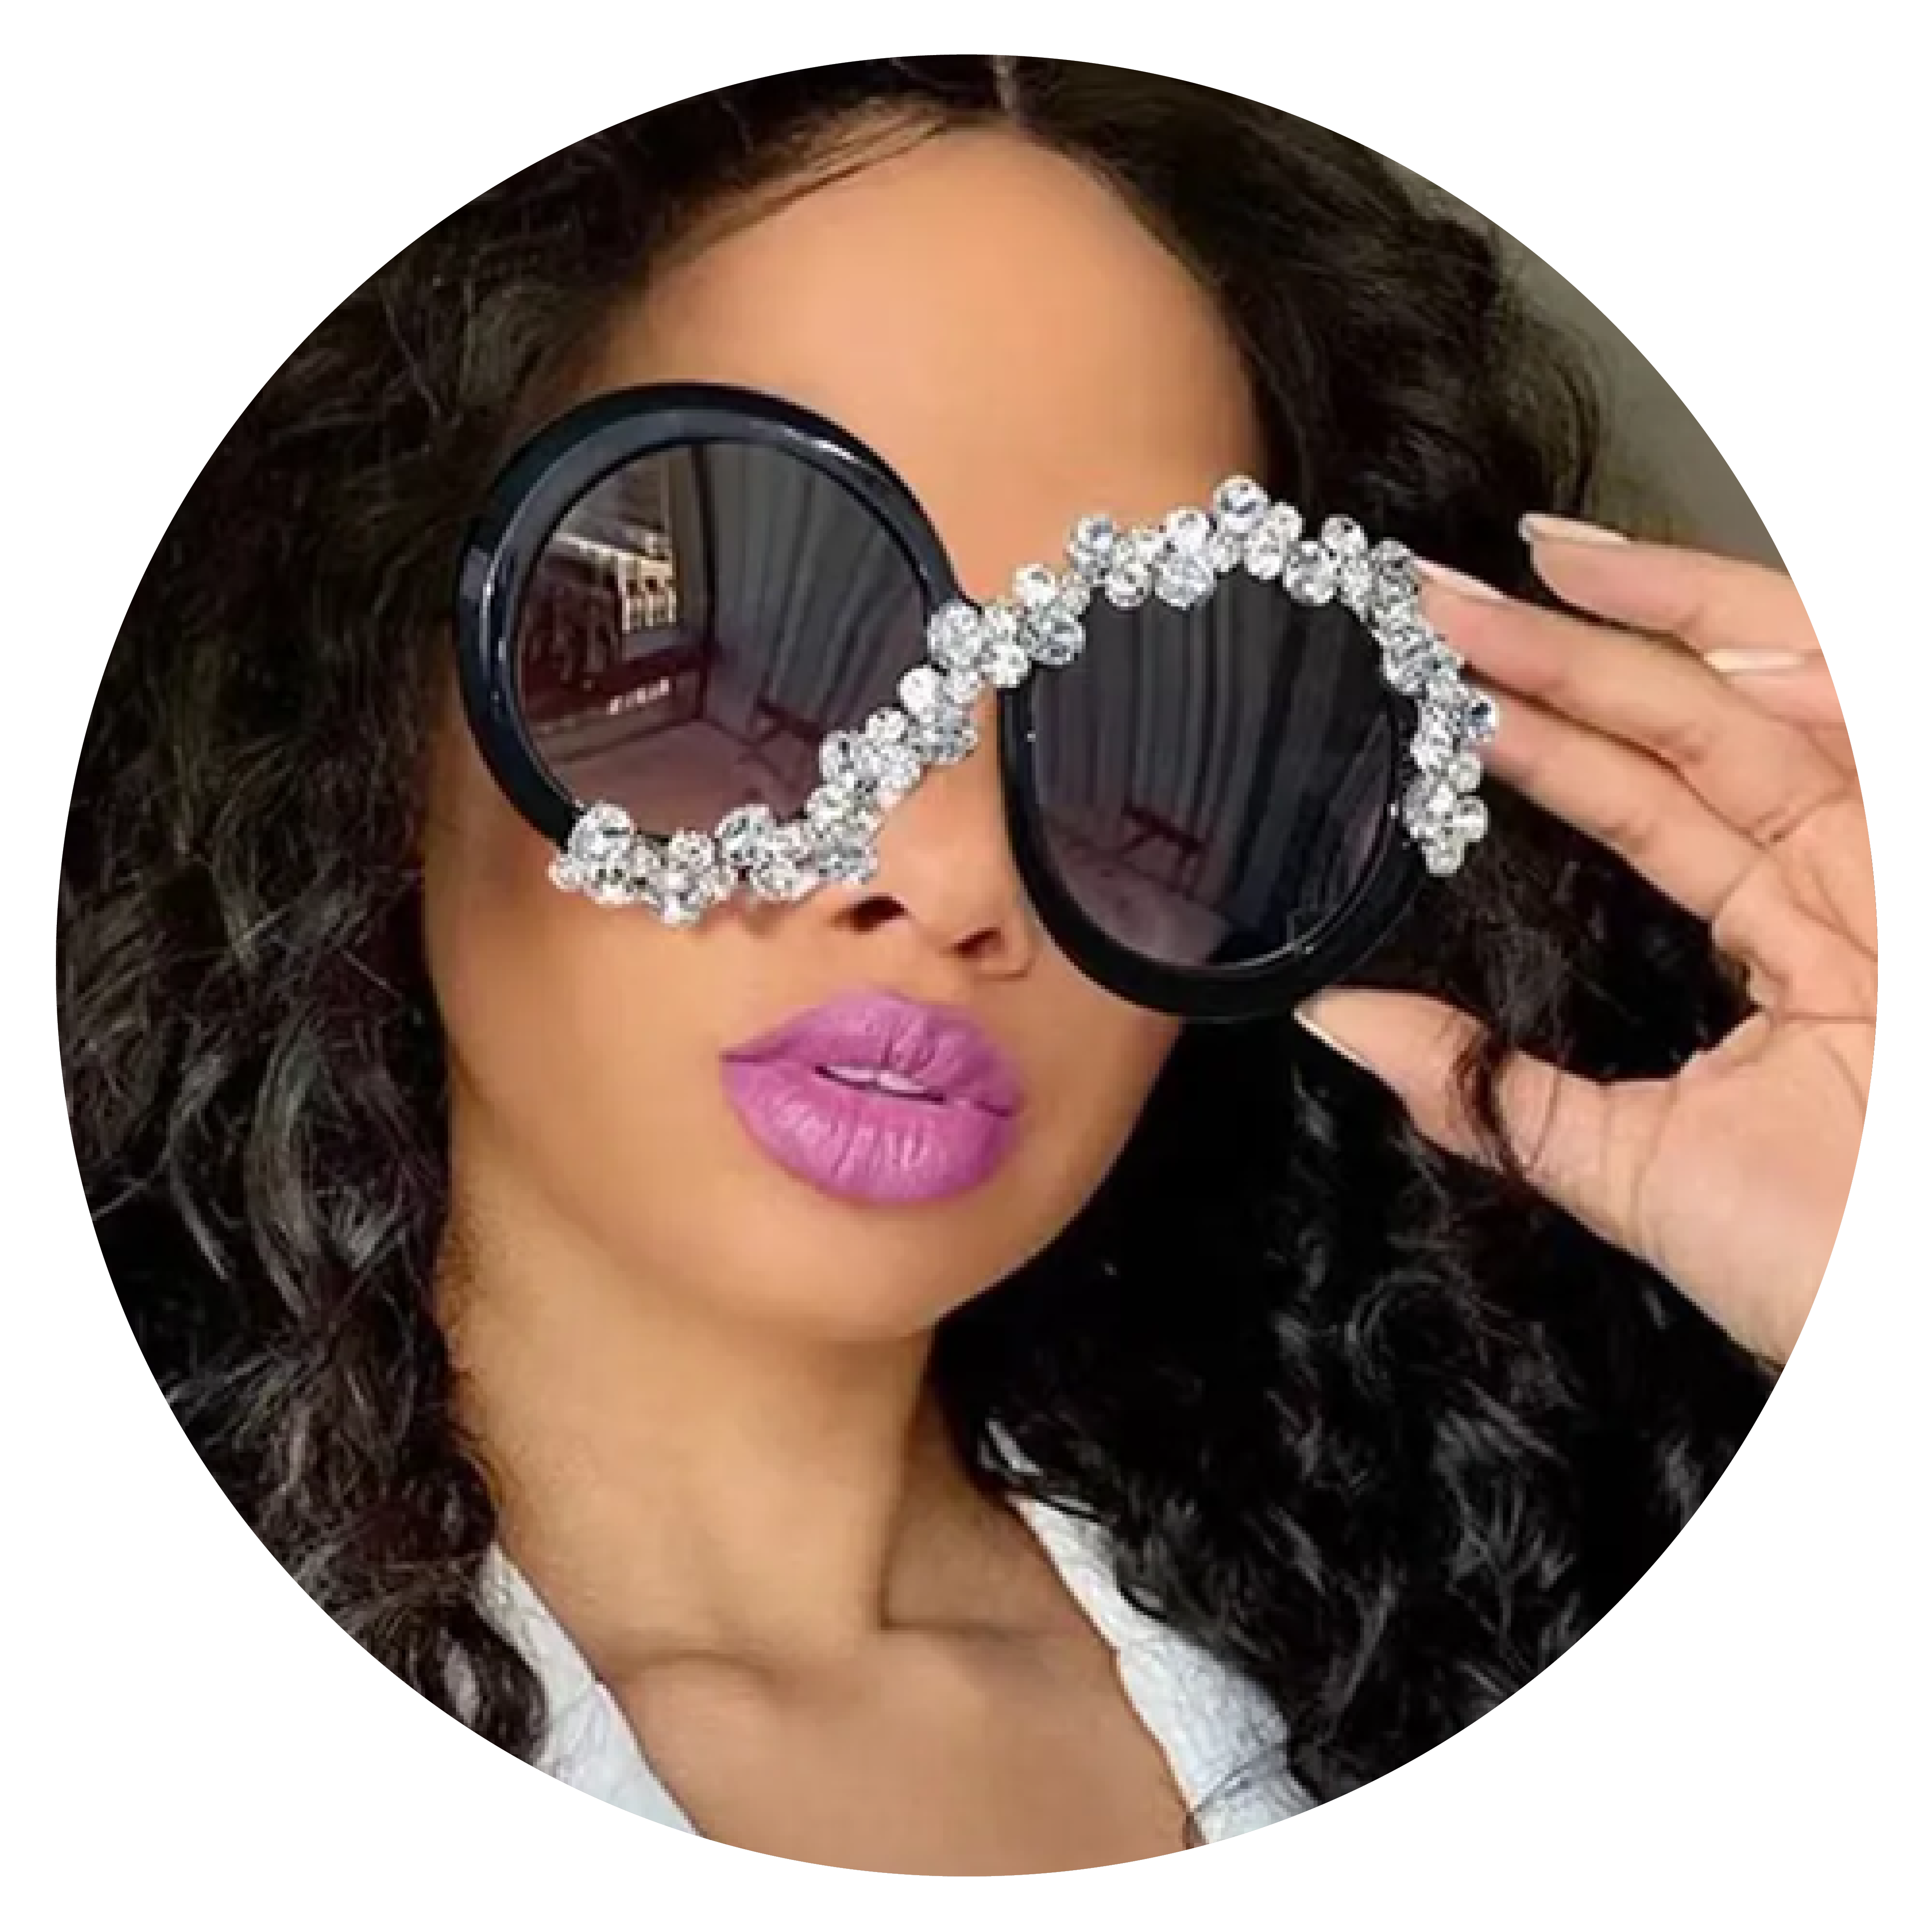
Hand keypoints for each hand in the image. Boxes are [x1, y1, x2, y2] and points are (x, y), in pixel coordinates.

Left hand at [1296, 517, 1876, 1369]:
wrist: (1931, 1290)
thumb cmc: (1843, 1263)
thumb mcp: (1634, 1169)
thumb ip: (1490, 1089)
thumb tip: (1339, 1021)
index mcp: (1792, 943)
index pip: (1648, 807)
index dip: (1542, 742)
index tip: (1437, 694)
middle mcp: (1851, 877)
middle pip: (1688, 728)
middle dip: (1555, 660)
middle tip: (1428, 608)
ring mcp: (1898, 853)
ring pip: (1759, 688)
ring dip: (1631, 625)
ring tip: (1500, 579)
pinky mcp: (1921, 849)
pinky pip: (1854, 697)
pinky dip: (1755, 633)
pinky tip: (1637, 594)